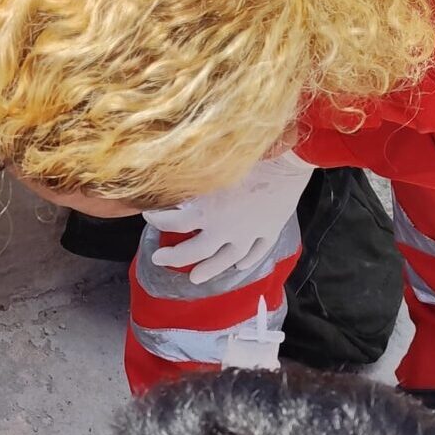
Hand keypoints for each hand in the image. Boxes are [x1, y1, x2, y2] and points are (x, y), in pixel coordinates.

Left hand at [145, 150, 309, 285]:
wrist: (286, 159)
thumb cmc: (245, 157)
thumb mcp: (209, 168)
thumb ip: (189, 184)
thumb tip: (169, 188)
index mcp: (207, 212)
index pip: (173, 224)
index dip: (158, 221)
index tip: (148, 216)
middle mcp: (226, 229)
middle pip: (196, 251)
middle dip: (175, 257)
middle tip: (160, 259)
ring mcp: (250, 234)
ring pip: (226, 259)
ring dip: (209, 270)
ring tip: (195, 278)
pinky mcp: (270, 230)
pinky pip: (257, 252)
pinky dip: (248, 261)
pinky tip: (239, 267)